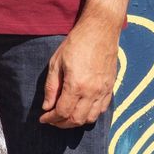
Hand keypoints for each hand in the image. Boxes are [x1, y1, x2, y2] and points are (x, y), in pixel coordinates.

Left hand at [39, 13, 119, 127]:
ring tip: (66, 116)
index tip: (43, 118)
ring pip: (90, 118)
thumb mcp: (56, 63)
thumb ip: (51, 87)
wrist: (100, 30)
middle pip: (76, 120)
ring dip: (76, 121)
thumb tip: (47, 106)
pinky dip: (90, 114)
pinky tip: (81, 109)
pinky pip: (101, 109)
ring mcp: (103, 90)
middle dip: (61, 123)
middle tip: (52, 119)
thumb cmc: (76, 43)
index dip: (50, 119)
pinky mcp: (110, 87)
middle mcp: (92, 91)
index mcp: (76, 85)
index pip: (62, 112)